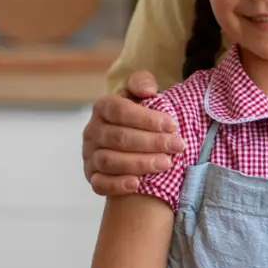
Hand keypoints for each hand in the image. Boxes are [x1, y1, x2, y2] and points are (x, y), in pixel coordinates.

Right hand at [81, 70, 183, 195]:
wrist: (130, 136)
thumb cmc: (139, 114)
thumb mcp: (140, 92)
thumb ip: (142, 83)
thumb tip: (147, 91)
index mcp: (103, 107)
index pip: (120, 110)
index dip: (147, 119)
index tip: (173, 125)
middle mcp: (92, 131)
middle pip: (119, 138)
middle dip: (152, 142)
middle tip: (177, 146)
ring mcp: (90, 155)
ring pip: (110, 161)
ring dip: (140, 164)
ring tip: (166, 164)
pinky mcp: (92, 176)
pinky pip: (99, 184)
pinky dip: (117, 185)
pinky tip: (137, 184)